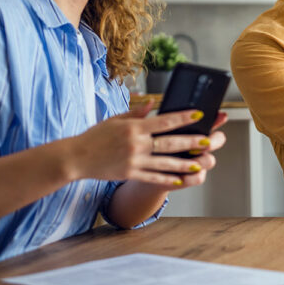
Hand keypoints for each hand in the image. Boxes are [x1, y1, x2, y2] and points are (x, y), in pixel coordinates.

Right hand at [66, 109, 226, 188]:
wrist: (75, 158)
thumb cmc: (95, 136)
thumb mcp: (114, 120)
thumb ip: (136, 113)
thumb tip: (153, 104)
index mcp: (134, 127)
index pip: (164, 121)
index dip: (183, 117)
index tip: (199, 114)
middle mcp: (136, 144)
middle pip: (169, 143)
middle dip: (190, 143)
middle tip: (208, 142)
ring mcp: (134, 161)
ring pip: (165, 163)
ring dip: (184, 164)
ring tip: (200, 164)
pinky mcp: (130, 174)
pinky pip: (152, 177)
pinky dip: (167, 179)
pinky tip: (180, 181)